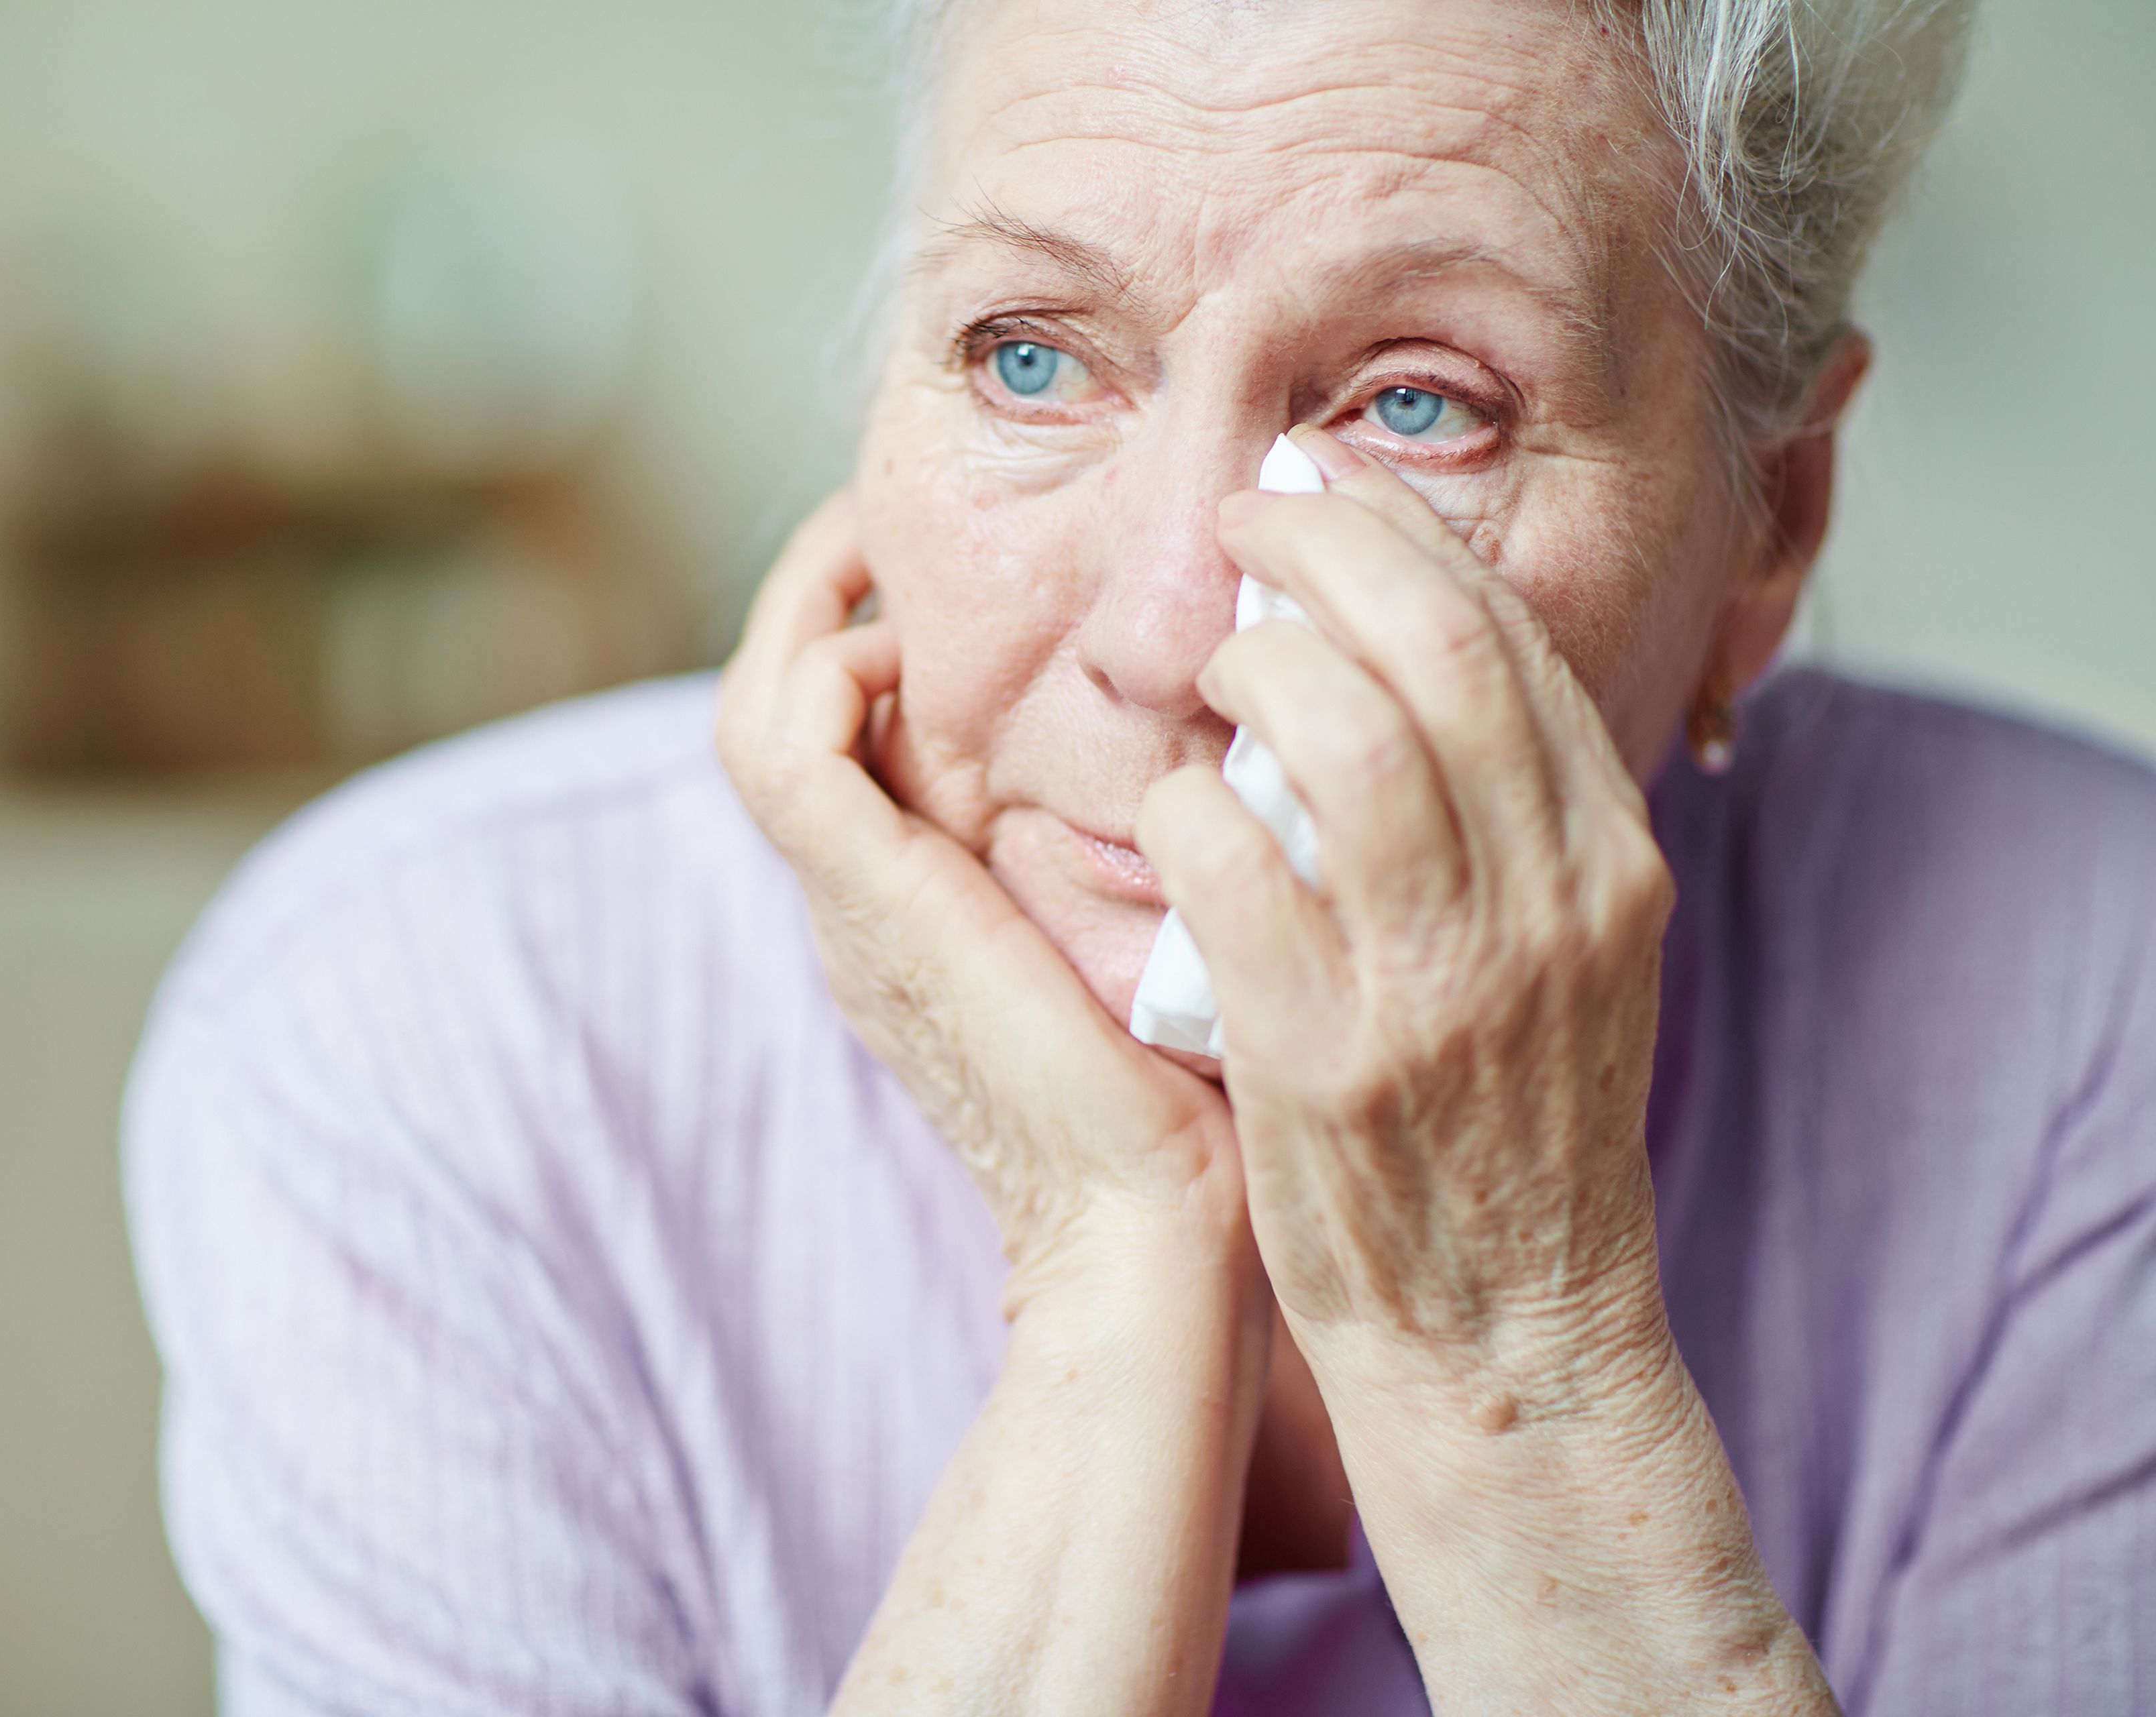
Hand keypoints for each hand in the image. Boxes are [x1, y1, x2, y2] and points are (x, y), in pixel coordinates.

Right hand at [716, 493, 1246, 1296]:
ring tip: (877, 546)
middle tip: (884, 517)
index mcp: (913, 916)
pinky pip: (787, 748)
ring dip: (808, 610)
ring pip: (758, 713)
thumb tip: (1206, 746)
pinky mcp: (871, 905)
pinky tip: (897, 640)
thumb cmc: (1188, 1102)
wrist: (1154, 1234)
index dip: (865, 630)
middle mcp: (861, 906)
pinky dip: (819, 666)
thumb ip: (1129, 851)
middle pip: (777, 708)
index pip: (839, 737)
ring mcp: (852, 910)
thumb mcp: (1144, 941)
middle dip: (820, 594)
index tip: (939, 559)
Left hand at [1137, 429, 1678, 1397]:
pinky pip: (1228, 862)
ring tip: (1210, 670)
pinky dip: (1183, 806)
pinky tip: (1172, 811)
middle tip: (1242, 526)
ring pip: (1331, 730)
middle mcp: (1541, 901)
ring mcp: (1433, 978)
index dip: (1400, 539)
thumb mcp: (1573, 956)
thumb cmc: (1514, 1132)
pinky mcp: (1320, 1055)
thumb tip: (1418, 648)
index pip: (1507, 638)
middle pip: (1428, 643)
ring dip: (1247, 664)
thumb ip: (1519, 814)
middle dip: (1318, 548)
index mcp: (1609, 862)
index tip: (1323, 497)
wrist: (1511, 1334)